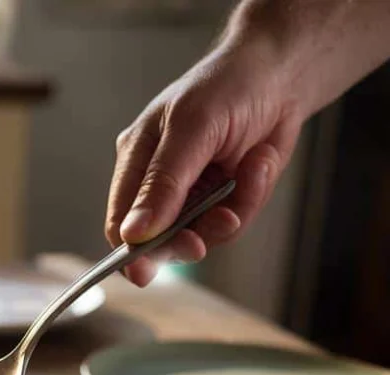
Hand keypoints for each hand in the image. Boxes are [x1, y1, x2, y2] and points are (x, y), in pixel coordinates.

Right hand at [107, 37, 303, 285]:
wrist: (281, 75)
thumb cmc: (226, 87)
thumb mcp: (191, 131)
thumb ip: (161, 184)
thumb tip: (133, 233)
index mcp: (135, 162)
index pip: (120, 221)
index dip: (129, 251)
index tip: (143, 273)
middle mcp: (159, 183)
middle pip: (158, 238)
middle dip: (188, 237)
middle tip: (213, 230)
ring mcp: (194, 193)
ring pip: (201, 234)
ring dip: (231, 211)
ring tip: (253, 171)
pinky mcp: (225, 198)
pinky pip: (233, 220)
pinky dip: (252, 197)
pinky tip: (260, 161)